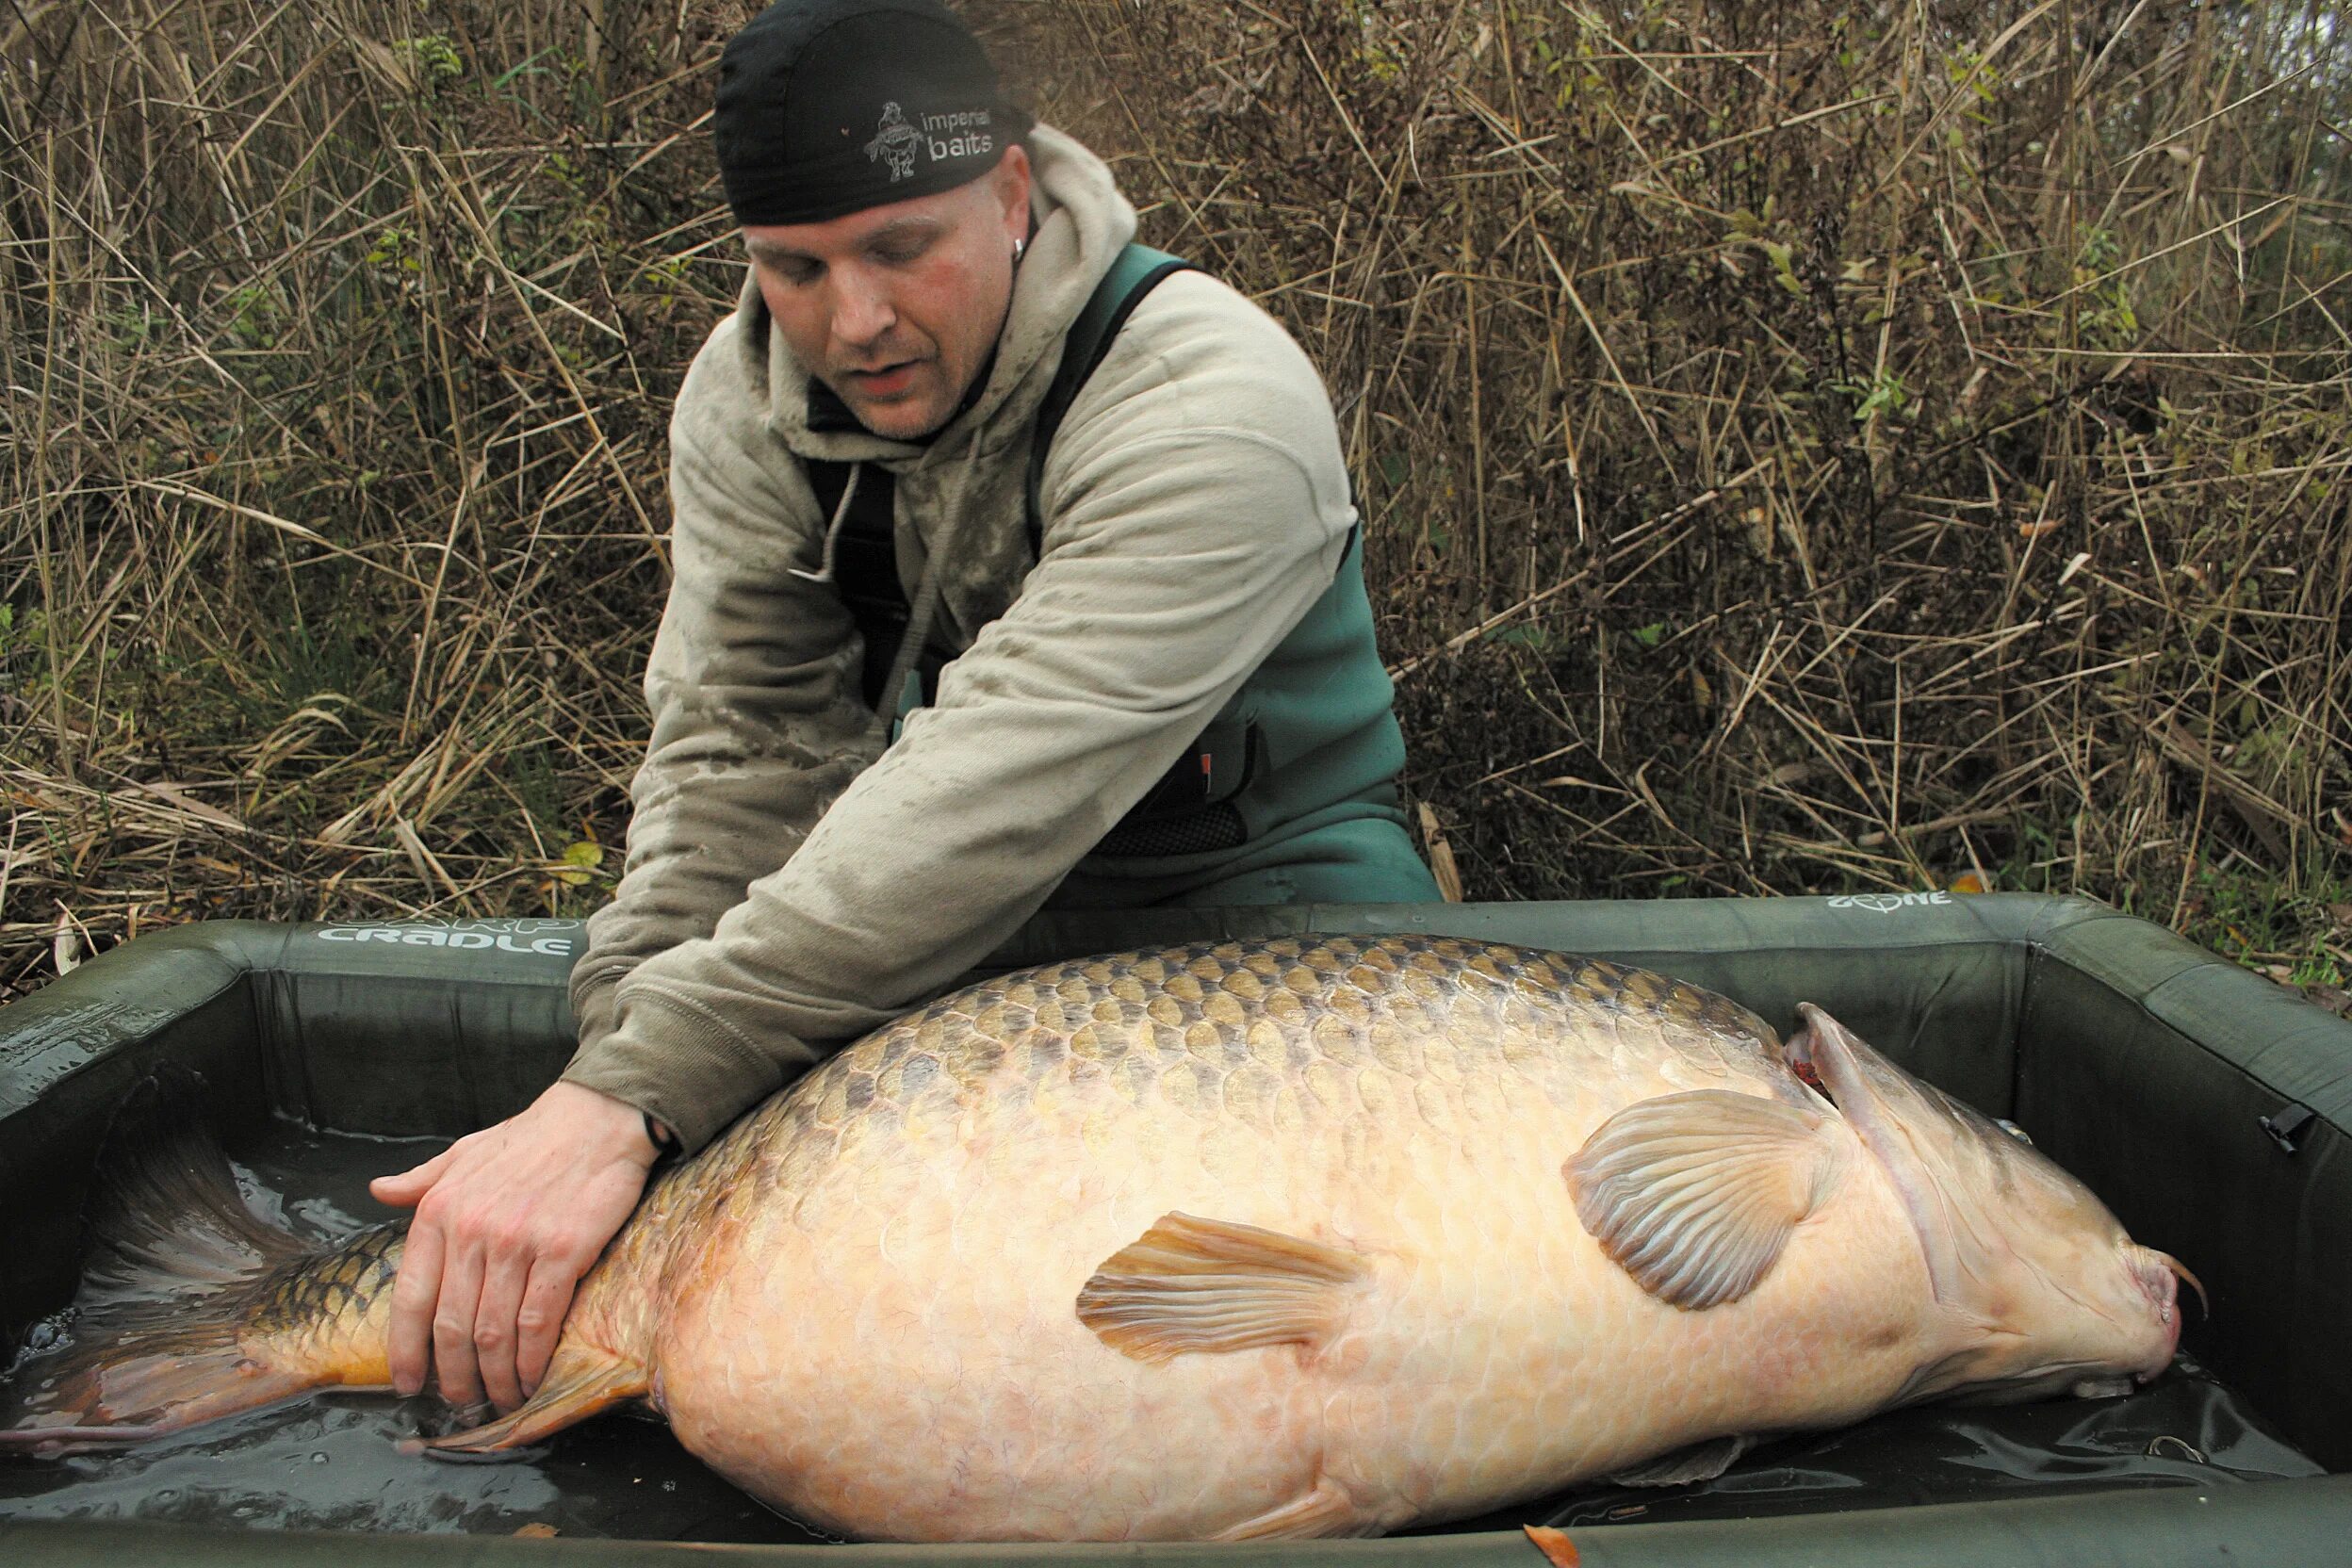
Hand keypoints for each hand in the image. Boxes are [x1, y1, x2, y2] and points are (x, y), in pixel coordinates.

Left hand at [369, 1081, 657, 1411]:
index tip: (409, 1382)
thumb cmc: (531, 1137)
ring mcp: (516, 1243)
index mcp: (439, 1211)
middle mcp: (471, 1231)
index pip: (410, 1298)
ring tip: (500, 1398)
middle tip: (461, 1400)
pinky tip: (533, 1378)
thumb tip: (377, 1190)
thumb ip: (421, 1179)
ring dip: (495, 1377)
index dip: (406, 1350)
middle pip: (452, 1327)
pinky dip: (532, 1361)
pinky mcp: (563, 1252)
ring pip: (493, 1333)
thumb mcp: (464, 1153)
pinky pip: (539, 1323)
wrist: (598, 1117)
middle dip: (454, 1376)